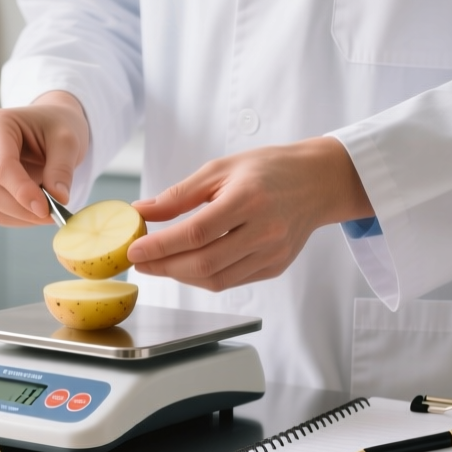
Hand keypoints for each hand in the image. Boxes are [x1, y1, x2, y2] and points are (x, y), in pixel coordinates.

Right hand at [0, 92, 89, 226]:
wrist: (51, 125)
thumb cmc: (57, 126)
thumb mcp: (67, 141)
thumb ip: (61, 169)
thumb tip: (58, 199)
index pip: (1, 166)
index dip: (22, 191)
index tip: (46, 208)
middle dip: (22, 208)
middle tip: (53, 215)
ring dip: (22, 216)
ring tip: (51, 210)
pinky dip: (20, 217)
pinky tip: (39, 210)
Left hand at [126, 138, 373, 290]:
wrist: (317, 181)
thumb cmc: (267, 169)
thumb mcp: (220, 169)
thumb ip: (180, 194)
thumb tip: (141, 212)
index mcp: (248, 199)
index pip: (196, 232)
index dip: (160, 246)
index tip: (134, 249)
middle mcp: (264, 230)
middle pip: (204, 262)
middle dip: (164, 266)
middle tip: (140, 260)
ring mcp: (273, 253)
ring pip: (216, 279)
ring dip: (181, 276)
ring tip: (160, 263)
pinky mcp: (276, 266)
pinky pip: (232, 281)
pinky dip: (204, 277)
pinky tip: (188, 266)